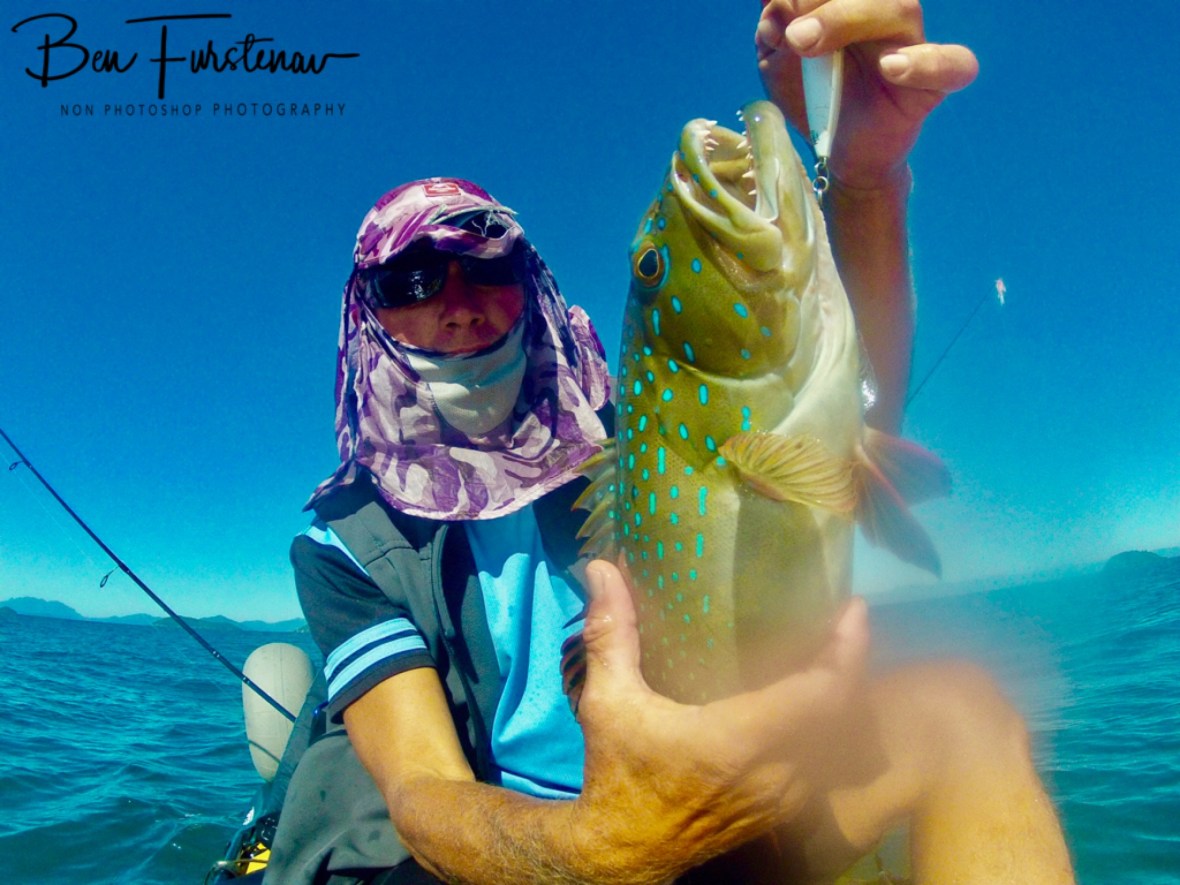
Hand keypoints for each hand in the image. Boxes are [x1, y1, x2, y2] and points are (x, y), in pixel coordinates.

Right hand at [567, 559, 869, 879]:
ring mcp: (785, 797)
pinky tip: (806, 701)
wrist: (624, 852)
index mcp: (741, 739)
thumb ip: (611, 633)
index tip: (852, 610)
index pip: (822, 695)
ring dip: (841, 697)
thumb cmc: (618, 774)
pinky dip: (826, 727)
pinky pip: (823, 762)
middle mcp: (776, 771)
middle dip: (850, 664)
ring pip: (838, 742)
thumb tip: (601, 567)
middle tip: (841, 622)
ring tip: (830, 654)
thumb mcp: (608, 701)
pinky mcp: (782, 812)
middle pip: (844, 713)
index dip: (847, 651)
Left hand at [755, 0, 978, 189]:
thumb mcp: (777, 57)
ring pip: (900, 9)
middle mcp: (884, 11)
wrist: (830, 151)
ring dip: (848, 19)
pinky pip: (952, 64)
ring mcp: (912, 43)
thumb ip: (775, 22)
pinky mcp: (932, 85)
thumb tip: (776, 6)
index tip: (774, 19)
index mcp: (849, 0)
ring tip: (806, 44)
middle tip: (790, 35)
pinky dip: (926, 63)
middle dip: (824, 4)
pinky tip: (891, 68)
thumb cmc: (808, 93)